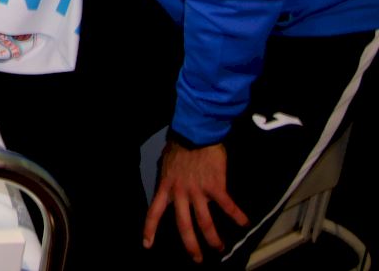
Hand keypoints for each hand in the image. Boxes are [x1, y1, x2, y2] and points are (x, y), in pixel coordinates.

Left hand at [143, 141, 248, 262]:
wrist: (195, 133)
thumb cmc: (179, 146)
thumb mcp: (166, 165)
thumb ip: (170, 180)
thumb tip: (173, 188)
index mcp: (166, 187)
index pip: (154, 211)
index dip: (150, 229)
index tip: (147, 244)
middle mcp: (180, 193)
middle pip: (183, 225)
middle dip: (190, 245)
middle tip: (197, 259)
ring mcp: (197, 191)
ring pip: (205, 222)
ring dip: (213, 238)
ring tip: (220, 248)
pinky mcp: (215, 186)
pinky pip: (227, 206)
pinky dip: (237, 216)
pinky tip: (244, 223)